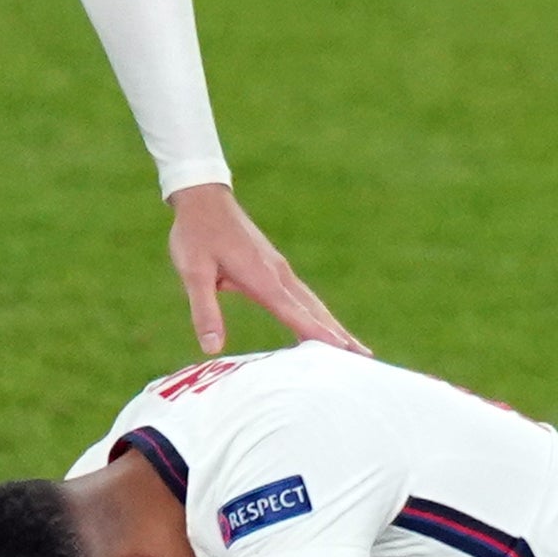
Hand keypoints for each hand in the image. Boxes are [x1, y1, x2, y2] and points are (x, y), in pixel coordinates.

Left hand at [167, 184, 359, 357]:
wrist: (204, 198)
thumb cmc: (195, 235)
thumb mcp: (192, 272)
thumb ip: (204, 310)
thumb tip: (212, 348)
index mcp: (262, 277)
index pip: (295, 312)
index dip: (317, 334)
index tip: (343, 352)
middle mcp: (278, 274)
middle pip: (315, 310)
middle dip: (340, 335)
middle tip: (365, 358)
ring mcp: (279, 270)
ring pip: (313, 303)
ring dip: (333, 326)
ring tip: (353, 348)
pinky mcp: (274, 268)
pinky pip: (302, 297)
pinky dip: (318, 315)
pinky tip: (321, 325)